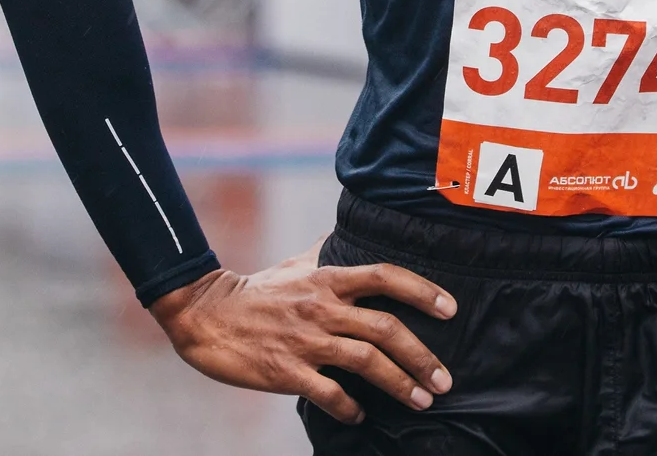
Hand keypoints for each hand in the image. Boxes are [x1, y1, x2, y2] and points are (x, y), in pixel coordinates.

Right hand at [149, 245, 457, 424]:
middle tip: (445, 380)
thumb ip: (330, 257)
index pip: (385, 277)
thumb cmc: (257, 291)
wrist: (206, 314)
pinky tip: (362, 415)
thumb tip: (356, 241)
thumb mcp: (297, 265)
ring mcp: (305, 340)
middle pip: (385, 328)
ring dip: (400, 384)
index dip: (422, 291)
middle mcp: (322, 307)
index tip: (451, 309)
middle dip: (421, 356)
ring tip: (421, 400)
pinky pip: (329, 393)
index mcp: (328, 279)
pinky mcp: (285, 371)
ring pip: (366, 362)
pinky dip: (351, 407)